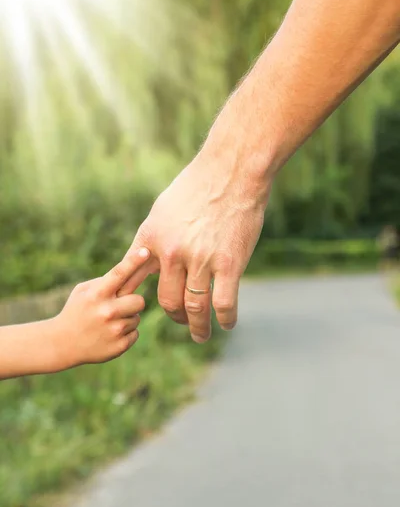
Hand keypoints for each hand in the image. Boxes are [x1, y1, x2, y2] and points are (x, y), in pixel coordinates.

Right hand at [54, 248, 149, 367]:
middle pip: (139, 301)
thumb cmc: (76, 311)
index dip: (134, 261)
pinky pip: (135, 333)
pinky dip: (125, 334)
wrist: (62, 344)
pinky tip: (109, 335)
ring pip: (136, 318)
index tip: (146, 251)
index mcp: (97, 294)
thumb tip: (132, 273)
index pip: (119, 273)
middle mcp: (107, 311)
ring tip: (107, 323)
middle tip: (118, 307)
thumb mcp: (83, 291)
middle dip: (132, 303)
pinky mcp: (120, 346)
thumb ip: (105, 282)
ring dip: (126, 319)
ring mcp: (114, 330)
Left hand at [119, 153, 269, 342]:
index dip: (135, 302)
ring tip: (200, 335)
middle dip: (174, 317)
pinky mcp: (229, 264)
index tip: (137, 314)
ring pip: (194, 308)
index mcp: (152, 239)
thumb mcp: (161, 210)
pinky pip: (224, 303)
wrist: (232, 171)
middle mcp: (173, 253)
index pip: (135, 281)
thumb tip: (140, 260)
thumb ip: (151, 238)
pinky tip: (226, 324)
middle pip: (167, 300)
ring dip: (197, 328)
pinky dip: (224, 319)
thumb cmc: (196, 187)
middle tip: (181, 322)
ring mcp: (202, 260)